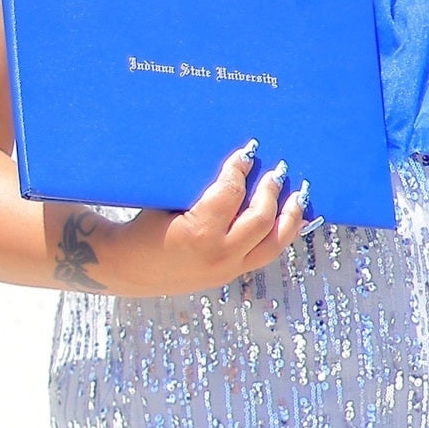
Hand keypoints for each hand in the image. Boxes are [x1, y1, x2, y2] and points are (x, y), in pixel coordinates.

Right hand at [99, 143, 311, 294]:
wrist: (129, 268)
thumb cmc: (144, 227)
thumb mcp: (167, 202)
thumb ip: (201, 186)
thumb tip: (235, 158)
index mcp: (197, 233)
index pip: (230, 193)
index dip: (240, 168)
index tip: (247, 152)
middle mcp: (218, 255)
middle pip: (260, 219)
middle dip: (271, 190)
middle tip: (277, 170)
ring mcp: (227, 269)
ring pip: (273, 243)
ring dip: (289, 216)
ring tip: (299, 194)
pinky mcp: (231, 274)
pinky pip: (266, 253)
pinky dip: (281, 233)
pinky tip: (291, 218)